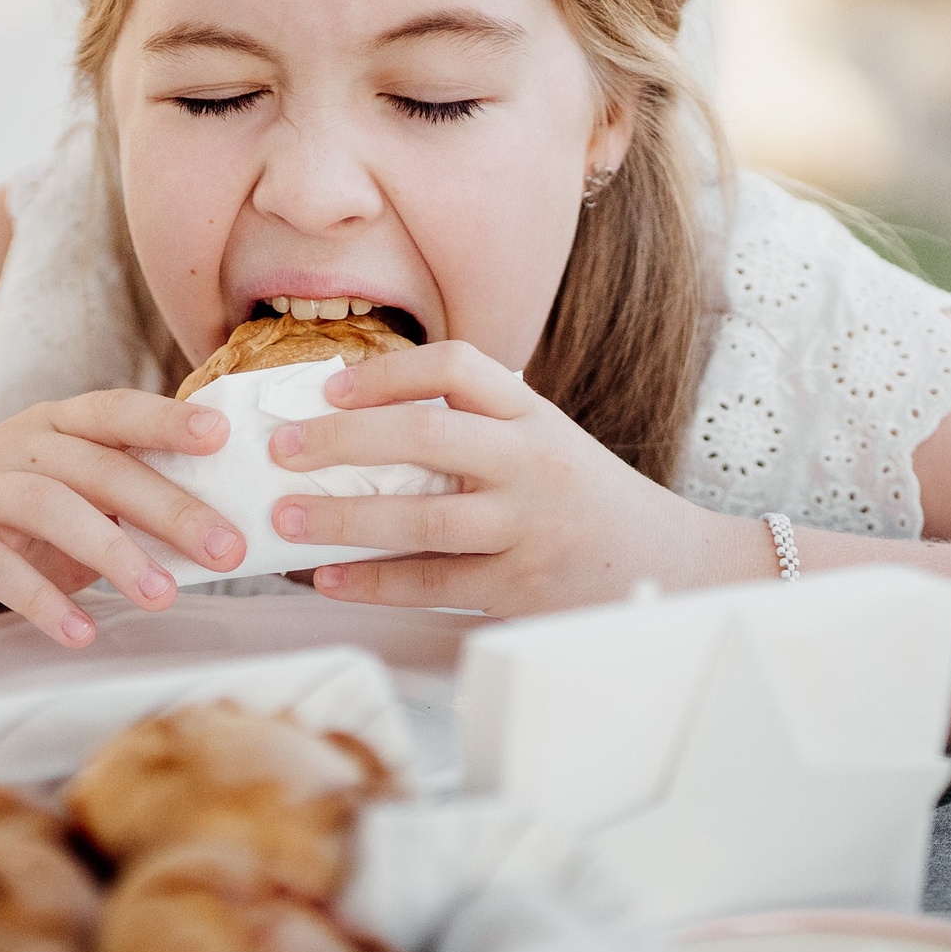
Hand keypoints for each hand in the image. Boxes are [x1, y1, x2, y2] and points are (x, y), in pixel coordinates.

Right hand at [0, 390, 241, 644]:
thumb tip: (217, 523)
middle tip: (225, 551)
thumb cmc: (1, 522)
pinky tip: (81, 632)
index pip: (116, 411)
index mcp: (54, 427)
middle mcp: (17, 447)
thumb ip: (124, 500)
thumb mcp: (65, 498)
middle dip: (169, 508)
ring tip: (162, 597)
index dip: (167, 418)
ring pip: (52, 507)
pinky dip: (44, 600)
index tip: (221, 434)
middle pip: (100, 467)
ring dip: (114, 552)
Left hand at [261, 341, 749, 613]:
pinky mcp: (520, 586)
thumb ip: (477, 427)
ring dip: (343, 518)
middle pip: (425, 433)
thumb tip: (358, 423)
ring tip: (285, 518)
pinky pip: (432, 584)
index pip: (457, 365)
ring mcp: (526, 525)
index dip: (385, 371)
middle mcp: (530, 461)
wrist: (670, 564)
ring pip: (421, 518)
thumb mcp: (545, 439)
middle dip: (341, 438)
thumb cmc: (584, 498)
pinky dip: (372, 582)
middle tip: (281, 448)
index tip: (327, 387)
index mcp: (533, 414)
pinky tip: (328, 578)